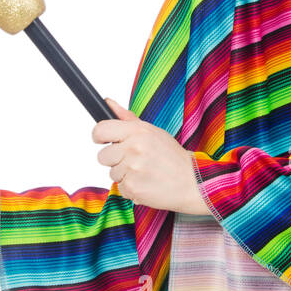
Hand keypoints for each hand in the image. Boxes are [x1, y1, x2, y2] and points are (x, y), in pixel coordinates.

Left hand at [94, 98, 211, 215]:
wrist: (192, 181)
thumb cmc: (172, 156)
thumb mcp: (153, 131)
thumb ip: (127, 118)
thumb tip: (108, 102)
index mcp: (138, 131)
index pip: (101, 129)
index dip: (99, 136)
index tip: (103, 141)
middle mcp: (134, 148)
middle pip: (102, 156)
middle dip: (115, 160)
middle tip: (134, 161)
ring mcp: (133, 168)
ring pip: (111, 174)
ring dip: (124, 175)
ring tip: (144, 172)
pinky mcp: (133, 187)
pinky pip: (120, 188)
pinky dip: (131, 189)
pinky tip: (146, 183)